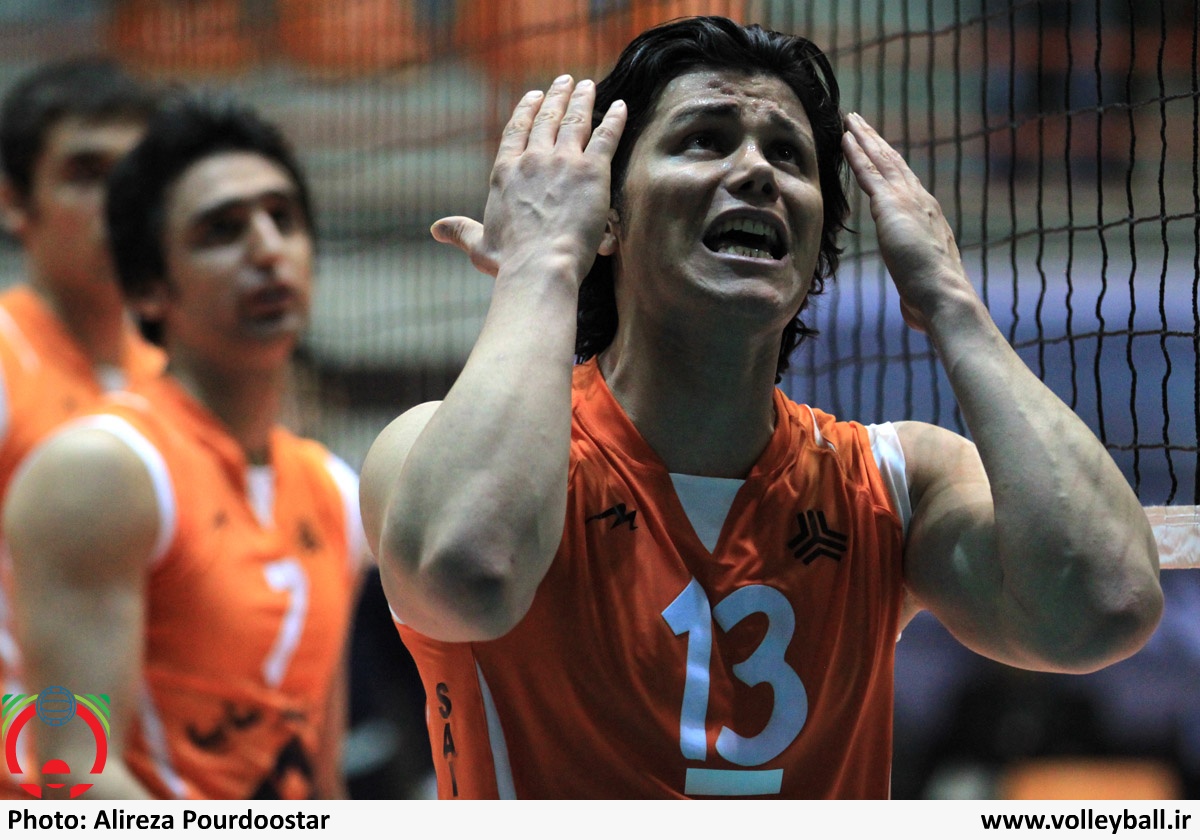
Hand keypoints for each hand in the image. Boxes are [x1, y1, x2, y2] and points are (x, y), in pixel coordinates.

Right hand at [431, 75, 626, 283]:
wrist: (540, 267)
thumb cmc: (509, 261)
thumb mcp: (478, 244)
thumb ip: (460, 230)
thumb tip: (435, 230)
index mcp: (505, 172)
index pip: (515, 131)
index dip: (526, 111)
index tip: (533, 96)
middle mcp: (532, 160)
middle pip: (546, 119)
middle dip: (556, 97)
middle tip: (564, 81)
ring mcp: (563, 162)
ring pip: (574, 121)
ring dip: (582, 100)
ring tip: (587, 86)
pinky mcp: (592, 171)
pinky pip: (606, 137)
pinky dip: (615, 120)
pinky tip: (621, 106)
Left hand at [842, 112, 971, 332]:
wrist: (943, 295)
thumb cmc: (933, 301)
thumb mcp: (920, 290)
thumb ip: (914, 292)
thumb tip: (913, 311)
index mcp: (928, 219)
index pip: (905, 186)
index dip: (891, 167)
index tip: (879, 152)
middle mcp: (921, 201)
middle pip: (895, 163)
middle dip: (878, 142)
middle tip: (862, 123)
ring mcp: (908, 199)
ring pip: (882, 159)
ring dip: (866, 137)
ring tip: (852, 119)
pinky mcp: (892, 203)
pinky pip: (869, 171)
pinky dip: (857, 152)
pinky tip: (846, 137)